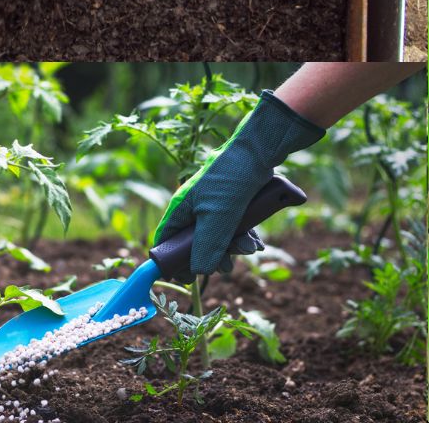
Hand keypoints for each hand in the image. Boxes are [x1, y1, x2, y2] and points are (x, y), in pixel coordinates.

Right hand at [153, 90, 322, 278]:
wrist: (261, 150)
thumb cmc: (232, 179)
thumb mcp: (218, 217)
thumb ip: (207, 245)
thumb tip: (200, 272)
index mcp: (182, 208)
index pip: (167, 241)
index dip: (174, 261)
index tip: (187, 278)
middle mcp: (196, 207)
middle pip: (197, 243)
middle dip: (214, 255)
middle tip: (228, 266)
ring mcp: (216, 204)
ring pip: (220, 236)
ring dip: (235, 246)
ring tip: (251, 248)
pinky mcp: (235, 201)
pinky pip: (236, 226)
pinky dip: (246, 236)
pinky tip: (258, 243)